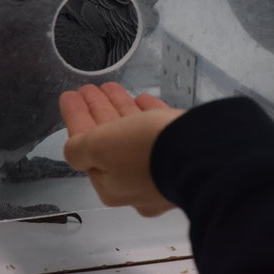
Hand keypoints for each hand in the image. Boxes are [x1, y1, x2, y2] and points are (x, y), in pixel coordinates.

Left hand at [60, 82, 184, 216]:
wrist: (202, 151)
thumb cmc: (147, 152)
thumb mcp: (100, 147)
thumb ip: (79, 147)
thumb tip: (74, 150)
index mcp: (112, 187)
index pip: (85, 147)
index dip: (76, 118)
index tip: (70, 96)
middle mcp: (137, 184)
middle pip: (109, 142)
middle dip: (98, 112)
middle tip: (90, 89)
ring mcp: (162, 171)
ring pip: (135, 135)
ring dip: (121, 109)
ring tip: (111, 87)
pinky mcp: (185, 156)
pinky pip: (161, 133)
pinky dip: (148, 115)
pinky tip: (143, 100)